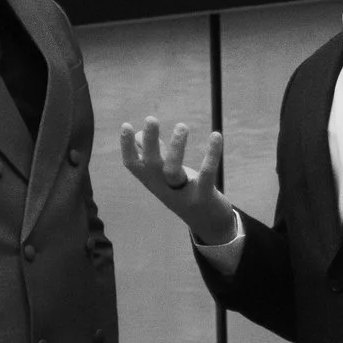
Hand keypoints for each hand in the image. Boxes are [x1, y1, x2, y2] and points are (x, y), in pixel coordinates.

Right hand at [117, 119, 236, 245]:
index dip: (126, 147)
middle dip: (150, 142)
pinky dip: (212, 155)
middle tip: (151, 119)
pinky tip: (216, 135)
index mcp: (152, 181)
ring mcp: (182, 194)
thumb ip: (154, 155)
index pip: (133, 165)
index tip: (125, 125)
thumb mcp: (165, 175)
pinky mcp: (203, 196)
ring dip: (177, 147)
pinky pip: (207, 174)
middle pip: (151, 165)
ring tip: (182, 126)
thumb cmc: (183, 192)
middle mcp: (163, 188)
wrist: (207, 223)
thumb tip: (137, 135)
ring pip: (173, 171)